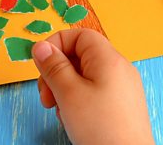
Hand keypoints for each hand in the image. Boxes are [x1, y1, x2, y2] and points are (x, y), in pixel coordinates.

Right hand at [31, 29, 153, 143]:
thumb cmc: (100, 128)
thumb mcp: (68, 93)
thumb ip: (53, 66)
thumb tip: (41, 46)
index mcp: (108, 59)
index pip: (79, 35)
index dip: (56, 44)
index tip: (40, 63)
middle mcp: (118, 69)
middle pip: (79, 56)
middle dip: (56, 72)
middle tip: (46, 95)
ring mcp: (121, 88)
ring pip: (83, 76)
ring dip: (63, 88)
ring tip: (59, 110)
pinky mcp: (120, 105)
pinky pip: (92, 91)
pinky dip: (77, 100)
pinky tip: (71, 118)